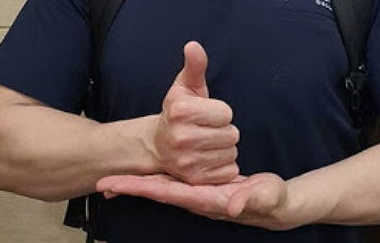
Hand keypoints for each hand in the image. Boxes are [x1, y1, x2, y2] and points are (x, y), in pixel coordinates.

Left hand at [96, 172, 294, 230]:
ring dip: (139, 183)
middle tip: (103, 182)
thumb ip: (250, 199)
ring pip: (162, 187)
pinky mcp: (202, 186)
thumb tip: (233, 205)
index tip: (117, 185)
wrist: (276, 204)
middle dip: (130, 186)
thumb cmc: (271, 200)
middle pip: (157, 191)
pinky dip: (154, 179)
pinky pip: (173, 183)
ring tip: (114, 180)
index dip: (141, 187)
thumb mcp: (265, 197)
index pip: (167, 193)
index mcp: (206, 200)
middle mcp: (196, 198)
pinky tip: (145, 174)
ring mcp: (197, 193)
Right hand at [153, 41, 239, 184]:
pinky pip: (229, 170)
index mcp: (181, 111)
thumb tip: (193, 45)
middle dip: (223, 130)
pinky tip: (207, 158)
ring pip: (231, 152)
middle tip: (206, 130)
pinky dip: (223, 165)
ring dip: (224, 148)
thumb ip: (194, 65)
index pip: (226, 113)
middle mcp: (181, 137)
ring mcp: (187, 161)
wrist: (158, 145)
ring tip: (205, 143)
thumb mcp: (185, 86)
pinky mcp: (195, 180)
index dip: (220, 112)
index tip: (205, 114)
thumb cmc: (178, 112)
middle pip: (231, 133)